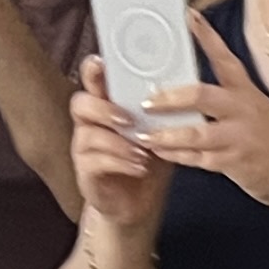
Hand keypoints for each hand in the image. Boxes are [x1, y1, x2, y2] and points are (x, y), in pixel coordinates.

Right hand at [66, 53, 174, 239]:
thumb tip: (188, 87)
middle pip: (80, 103)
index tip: (103, 63)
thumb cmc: (148, 161)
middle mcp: (90, 124)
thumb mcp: (160, 132)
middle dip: (103, 107)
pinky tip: (140, 166)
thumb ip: (164, 112)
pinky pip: (96, 162)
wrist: (138, 205)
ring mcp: (85, 148)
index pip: (94, 81)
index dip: (94, 70)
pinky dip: (121, 162)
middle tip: (128, 118)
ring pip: (88, 134)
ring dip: (118, 141)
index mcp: (107, 107)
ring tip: (142, 149)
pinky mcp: (86, 172)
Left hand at [144, 11, 268, 216]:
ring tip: (145, 135)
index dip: (208, 37)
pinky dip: (178, 156)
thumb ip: (225, 98)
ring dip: (167, 135)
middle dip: (171, 98)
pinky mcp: (235, 162)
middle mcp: (243, 110)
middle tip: (148, 100)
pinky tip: (162, 153)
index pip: (226, 59)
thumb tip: (186, 89)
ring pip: (196, 133)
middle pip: (203, 96)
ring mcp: (239, 137)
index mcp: (246, 92)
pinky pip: (199, 159)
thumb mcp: (255, 108)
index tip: (191, 16)